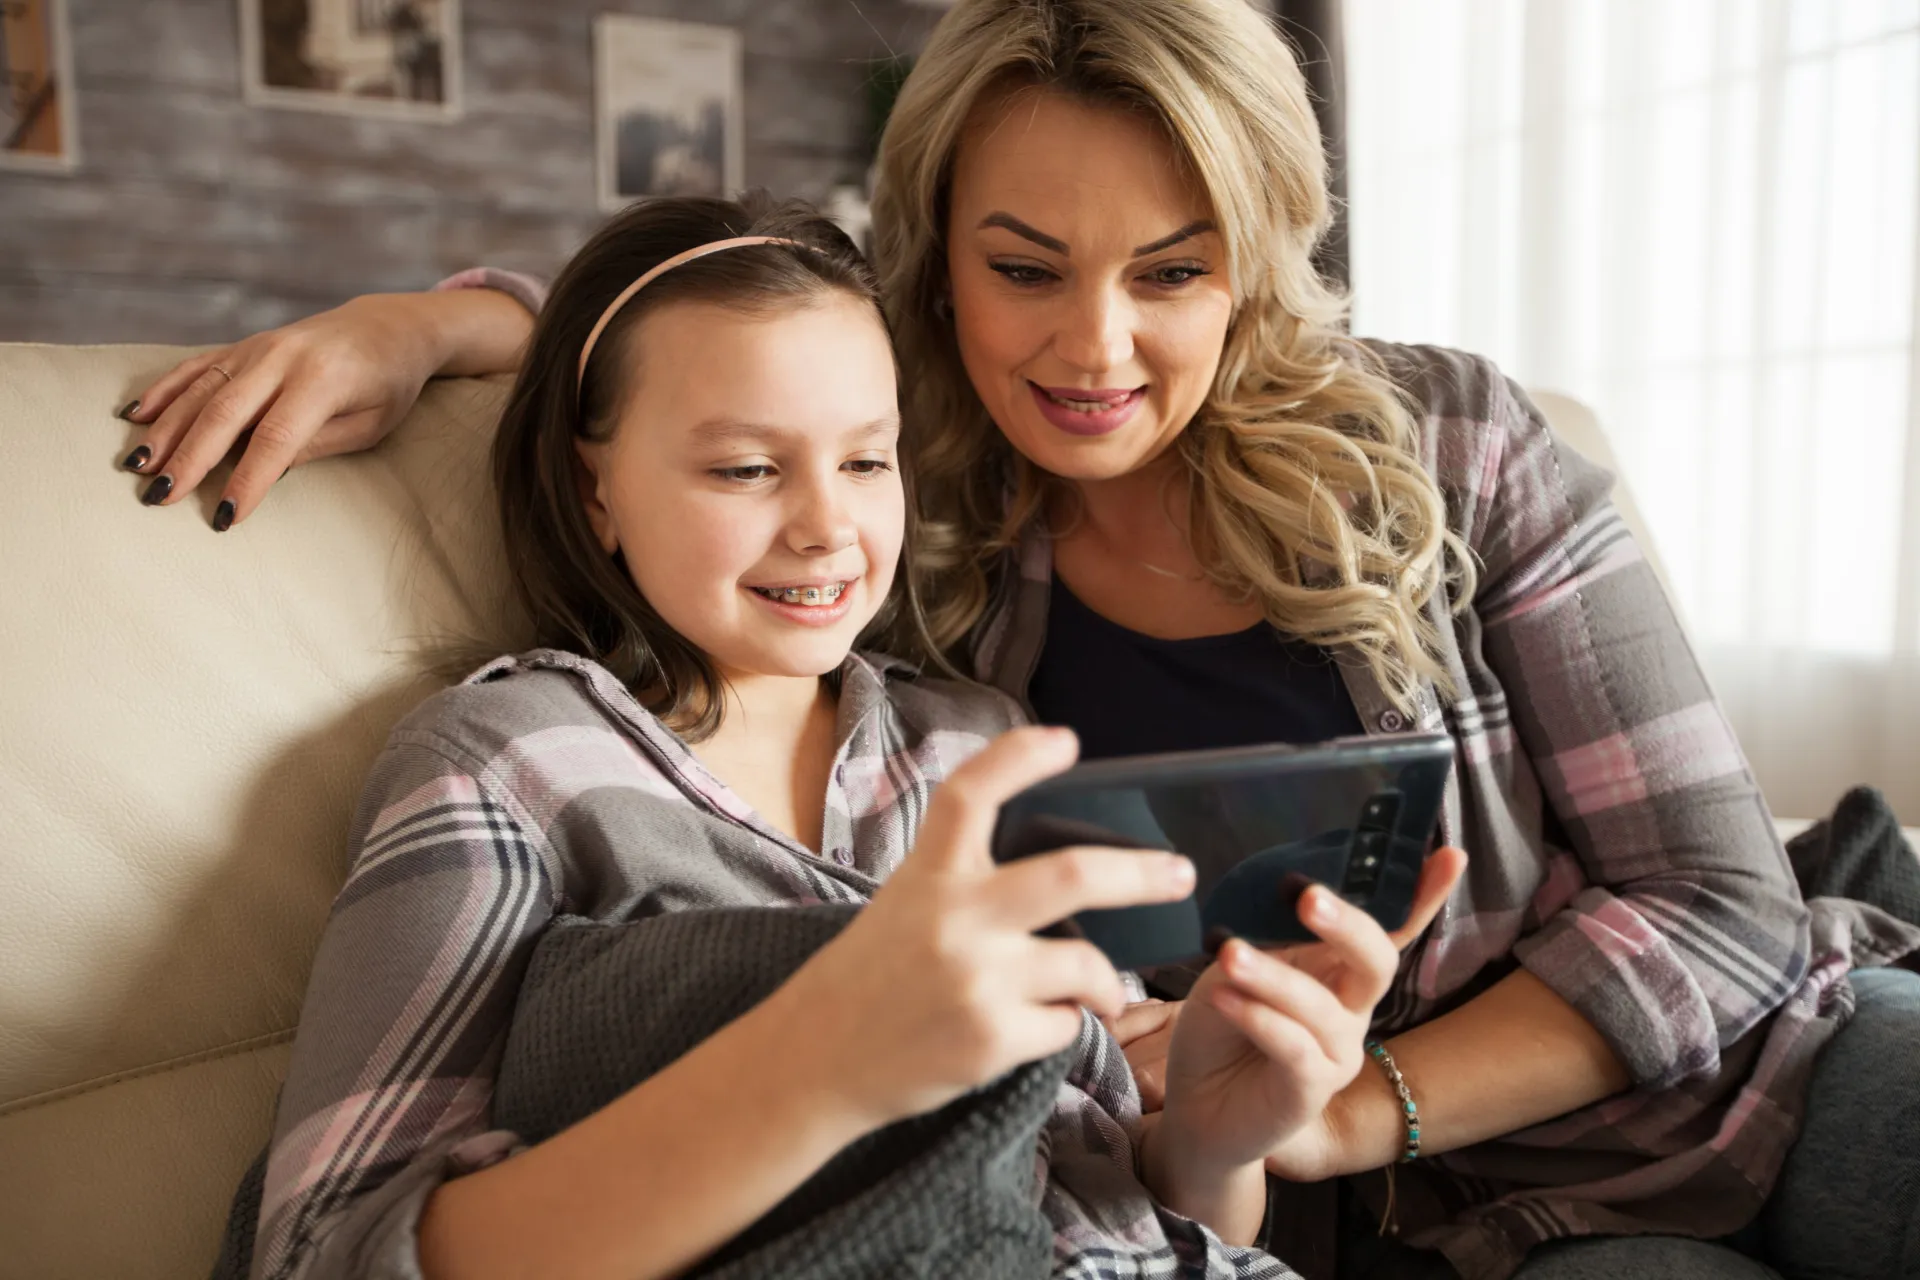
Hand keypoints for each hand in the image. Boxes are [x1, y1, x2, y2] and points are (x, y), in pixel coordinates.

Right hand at [118, 289, 525, 527]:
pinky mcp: (244, 346)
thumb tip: (263, 470)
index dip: (247, 479)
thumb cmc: (387, 385)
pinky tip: (136, 414)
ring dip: (166, 429)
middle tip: (159, 497)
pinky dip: (164, 390)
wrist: (387, 328)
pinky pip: (196, 367)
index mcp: (322, 381)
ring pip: (201, 390)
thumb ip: (316, 443)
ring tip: (138, 466)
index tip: (224, 516)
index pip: (276, 439)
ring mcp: (258, 348)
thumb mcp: (369, 424)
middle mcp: (282, 358)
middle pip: (224, 413)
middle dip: (189, 458)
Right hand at [771, 726, 1198, 1130]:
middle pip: (1072, 875)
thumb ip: (967, 882)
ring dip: (1106, 981)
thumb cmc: (870, 977)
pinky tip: (1028, 1028)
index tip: (1067, 741)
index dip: (1019, 758)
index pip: (971, 794)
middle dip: (1141, 873)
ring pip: (1086, 964)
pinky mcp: (991, 1038)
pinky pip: (1065, 1024)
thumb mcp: (905, 904)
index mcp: (928, 874)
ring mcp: (976, 979)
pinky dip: (1062, 1024)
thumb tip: (1065, 878)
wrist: (816, 1059)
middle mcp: (955, 917)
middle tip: (1179, 873)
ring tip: (1104, 990)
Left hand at [1152, 847, 1465, 1183]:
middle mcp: (1352, 1010)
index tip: (1450, 854)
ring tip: (1228, 954)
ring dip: (1273, 975)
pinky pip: (1294, 1048)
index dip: (1422, 895)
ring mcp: (1337, 1053)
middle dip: (1348, 925)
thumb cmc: (1222, 1028)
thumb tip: (1284, 894)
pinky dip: (1259, 1018)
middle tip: (1307, 896)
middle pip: (1375, 962)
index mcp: (1339, 971)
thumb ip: (1268, 937)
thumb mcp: (1238, 967)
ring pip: (1321, 1006)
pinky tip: (1225, 1000)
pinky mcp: (1310, 1090)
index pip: (1390, 928)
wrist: (1196, 1107)